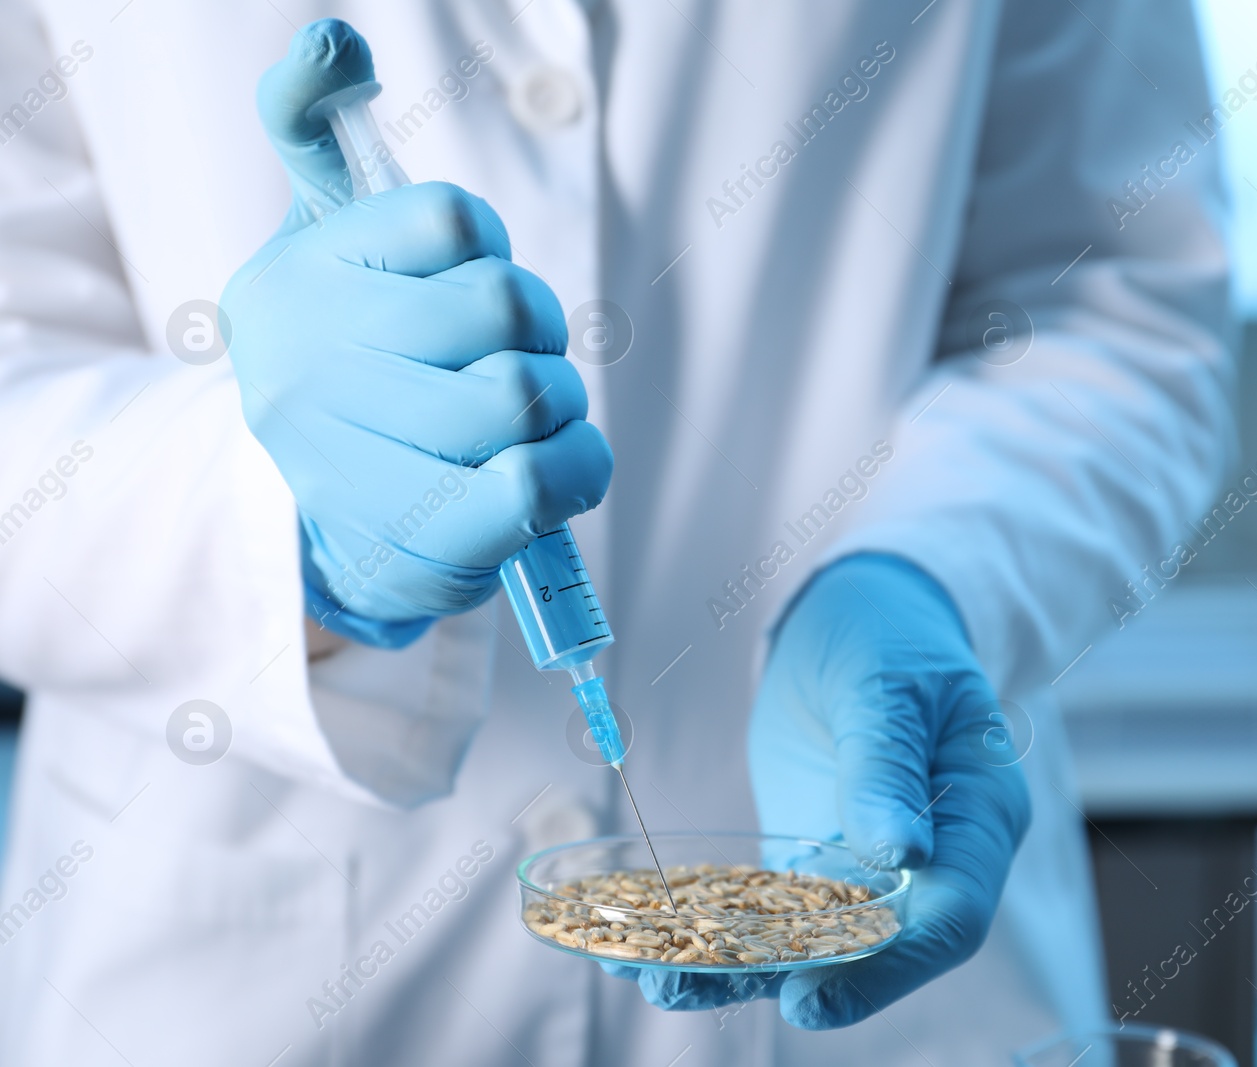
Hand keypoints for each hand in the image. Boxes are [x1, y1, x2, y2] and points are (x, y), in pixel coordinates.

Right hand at [222, 20, 610, 643]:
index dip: (493, 256)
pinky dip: (575, 471)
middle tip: (520, 366)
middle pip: (505, 306)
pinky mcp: (417, 541)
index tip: (466, 295)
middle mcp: (308, 365)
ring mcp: (355, 461)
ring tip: (531, 427)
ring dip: (562, 408)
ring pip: (526, 393)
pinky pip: (534, 482)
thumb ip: (318, 133)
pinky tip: (558, 472)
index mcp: (299, 279)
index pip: (456, 221)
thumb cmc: (358, 372)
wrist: (333, 532)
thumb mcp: (324, 244)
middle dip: (541, 336)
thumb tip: (333, 41)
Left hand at [604, 554, 1030, 1027]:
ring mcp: (870, 870)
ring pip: (816, 943)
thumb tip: (903, 852)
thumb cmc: (888, 636)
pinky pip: (773, 915)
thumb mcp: (885, 684)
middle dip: (796, 982)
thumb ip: (887, 765)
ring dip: (740, 971)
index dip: (887, 966)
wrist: (858, 617)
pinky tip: (651, 946)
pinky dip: (718, 936)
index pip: (950, 915)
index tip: (814, 991)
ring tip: (660, 979)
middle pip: (881, 949)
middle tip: (708, 987)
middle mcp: (933, 862)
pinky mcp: (813, 864)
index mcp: (980, 815)